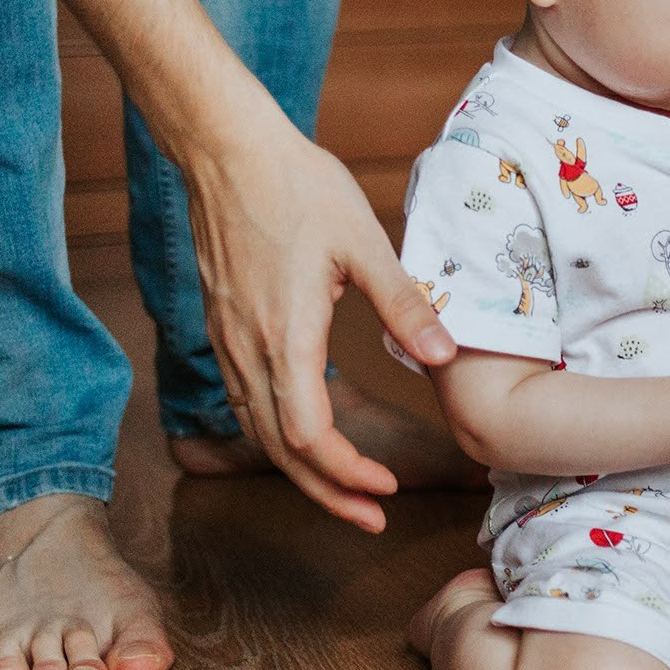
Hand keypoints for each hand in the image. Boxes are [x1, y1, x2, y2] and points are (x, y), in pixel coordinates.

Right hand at [184, 119, 455, 530]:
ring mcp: (229, 341)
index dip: (345, 473)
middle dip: (326, 493)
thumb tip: (445, 357)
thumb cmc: (297, 187)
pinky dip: (279, 435)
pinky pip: (248, 401)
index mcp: (285, 335)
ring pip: (258, 430)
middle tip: (372, 519)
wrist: (226, 150)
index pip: (307, 436)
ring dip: (302, 471)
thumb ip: (404, 305)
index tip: (386, 487)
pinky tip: (309, 439)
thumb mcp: (365, 242)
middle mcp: (248, 349)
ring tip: (348, 494)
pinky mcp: (225, 327)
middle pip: (278, 450)